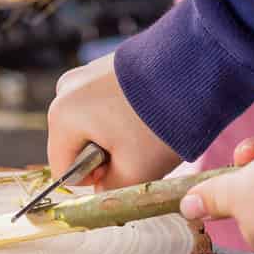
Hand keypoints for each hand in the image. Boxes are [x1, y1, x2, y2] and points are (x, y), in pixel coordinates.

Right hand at [47, 53, 182, 188]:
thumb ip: (110, 190)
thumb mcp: (135, 172)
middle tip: (139, 150)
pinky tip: (147, 111)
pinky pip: (105, 103)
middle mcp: (64, 91)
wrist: (193, 71)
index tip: (124, 168)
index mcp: (61, 117)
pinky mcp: (106, 64)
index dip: (94, 179)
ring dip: (117, 135)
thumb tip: (104, 189)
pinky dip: (124, 114)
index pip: (64, 169)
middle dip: (106, 154)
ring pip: (93, 124)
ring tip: (146, 128)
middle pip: (77, 144)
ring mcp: (85, 73)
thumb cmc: (157, 125)